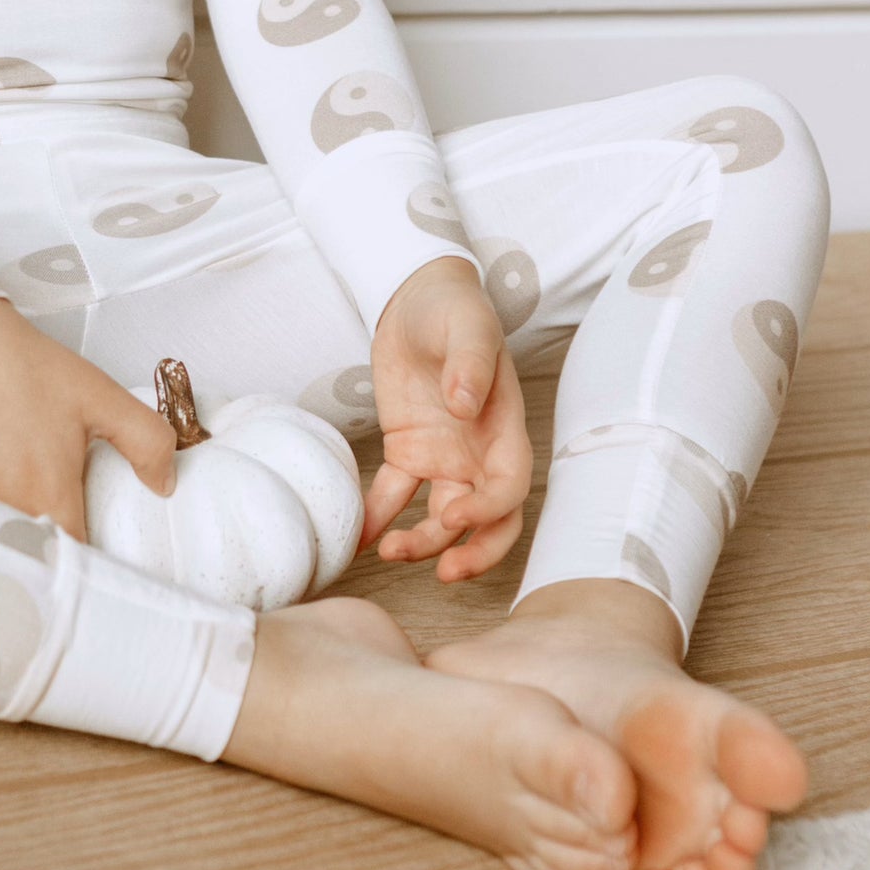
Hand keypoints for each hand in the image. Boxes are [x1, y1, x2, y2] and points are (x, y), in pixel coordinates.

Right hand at [0, 296, 176, 540]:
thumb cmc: (23, 368)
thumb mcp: (100, 397)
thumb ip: (146, 441)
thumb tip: (164, 483)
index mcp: (48, 495)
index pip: (73, 562)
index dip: (85, 565)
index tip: (90, 554)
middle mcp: (2, 510)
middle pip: (31, 562)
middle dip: (46, 560)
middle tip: (54, 539)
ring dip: (9, 545)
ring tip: (18, 520)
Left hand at [363, 256, 532, 580]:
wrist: (414, 296)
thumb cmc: (454, 308)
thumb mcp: (467, 327)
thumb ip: (470, 364)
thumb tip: (464, 404)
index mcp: (503, 429)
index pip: (509, 487)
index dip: (489, 510)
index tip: (455, 515)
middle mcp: (478, 453)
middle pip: (489, 521)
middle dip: (474, 552)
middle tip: (444, 573)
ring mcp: (443, 458)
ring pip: (441, 519)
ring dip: (422, 542)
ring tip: (388, 551)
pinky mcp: (407, 452)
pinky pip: (394, 497)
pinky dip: (378, 518)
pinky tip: (359, 537)